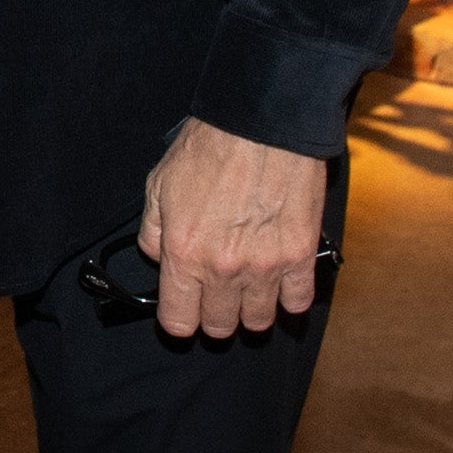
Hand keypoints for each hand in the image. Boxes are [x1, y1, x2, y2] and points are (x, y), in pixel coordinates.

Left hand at [139, 116, 329, 338]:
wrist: (260, 126)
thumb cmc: (209, 149)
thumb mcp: (158, 185)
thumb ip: (152, 231)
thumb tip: (156, 258)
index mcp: (184, 253)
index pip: (178, 322)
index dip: (178, 321)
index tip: (183, 312)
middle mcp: (224, 269)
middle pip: (219, 327)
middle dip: (214, 317)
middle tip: (215, 297)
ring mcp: (265, 267)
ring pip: (258, 321)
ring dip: (250, 311)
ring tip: (246, 290)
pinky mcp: (300, 256)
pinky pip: (298, 301)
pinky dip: (289, 298)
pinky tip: (280, 283)